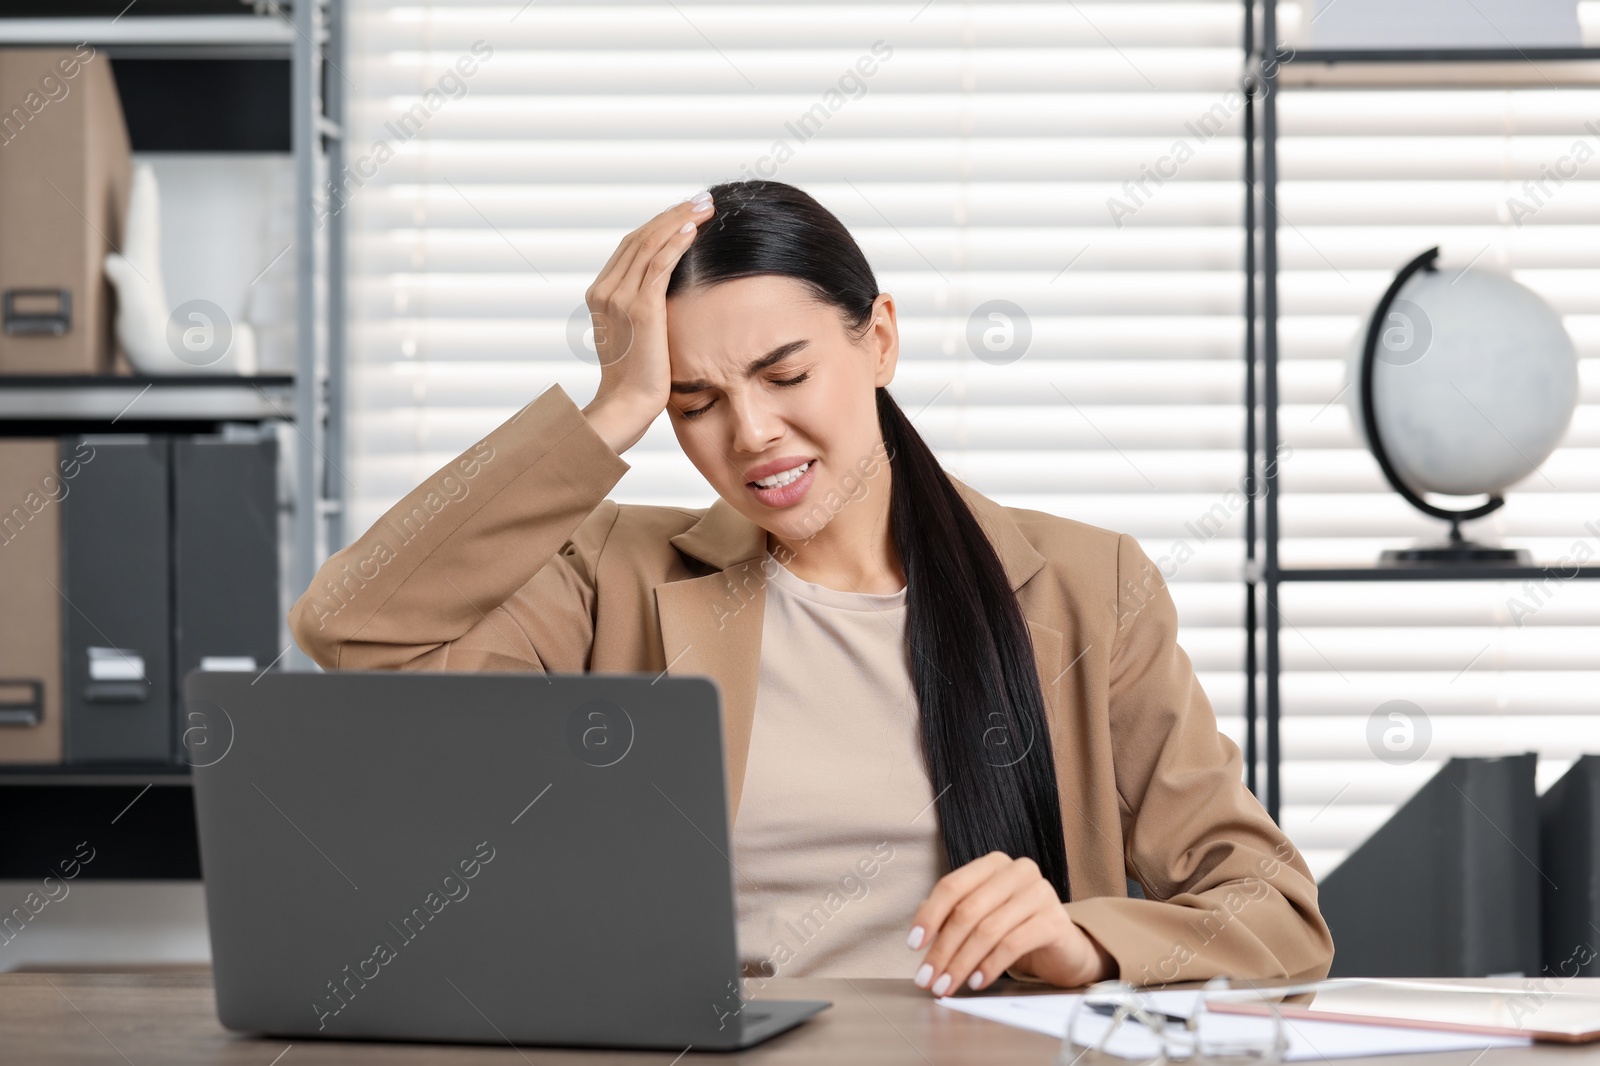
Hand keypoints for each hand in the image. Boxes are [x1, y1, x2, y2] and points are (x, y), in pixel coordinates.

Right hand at [580, 191, 715, 453]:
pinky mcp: (640, 309)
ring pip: (650, 245)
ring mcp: (620, 298)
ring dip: (679, 221)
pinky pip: (658, 266)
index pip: (632, 245)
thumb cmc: (639, 377)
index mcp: (601, 293)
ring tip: (704, 207)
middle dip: (672, 215)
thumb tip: (665, 292)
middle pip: (640, 238)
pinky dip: (675, 244)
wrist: (628, 404)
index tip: (686, 212)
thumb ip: (643, 307)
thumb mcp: (636, 334)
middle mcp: (606, 290)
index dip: (660, 224)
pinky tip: (692, 231)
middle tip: (701, 200)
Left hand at [906, 852, 1114, 994]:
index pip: (952, 886)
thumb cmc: (1015, 928)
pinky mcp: (1054, 920)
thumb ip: (950, 917)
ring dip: (962, 963)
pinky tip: (977, 981)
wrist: (1062, 947)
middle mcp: (1017, 871)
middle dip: (943, 949)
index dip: (929, 916)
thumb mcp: (980, 918)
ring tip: (948, 985)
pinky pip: (1013, 944)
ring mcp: (1039, 893)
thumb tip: (918, 937)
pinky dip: (990, 966)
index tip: (913, 945)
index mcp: (993, 864)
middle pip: (967, 911)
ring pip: (988, 930)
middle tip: (928, 978)